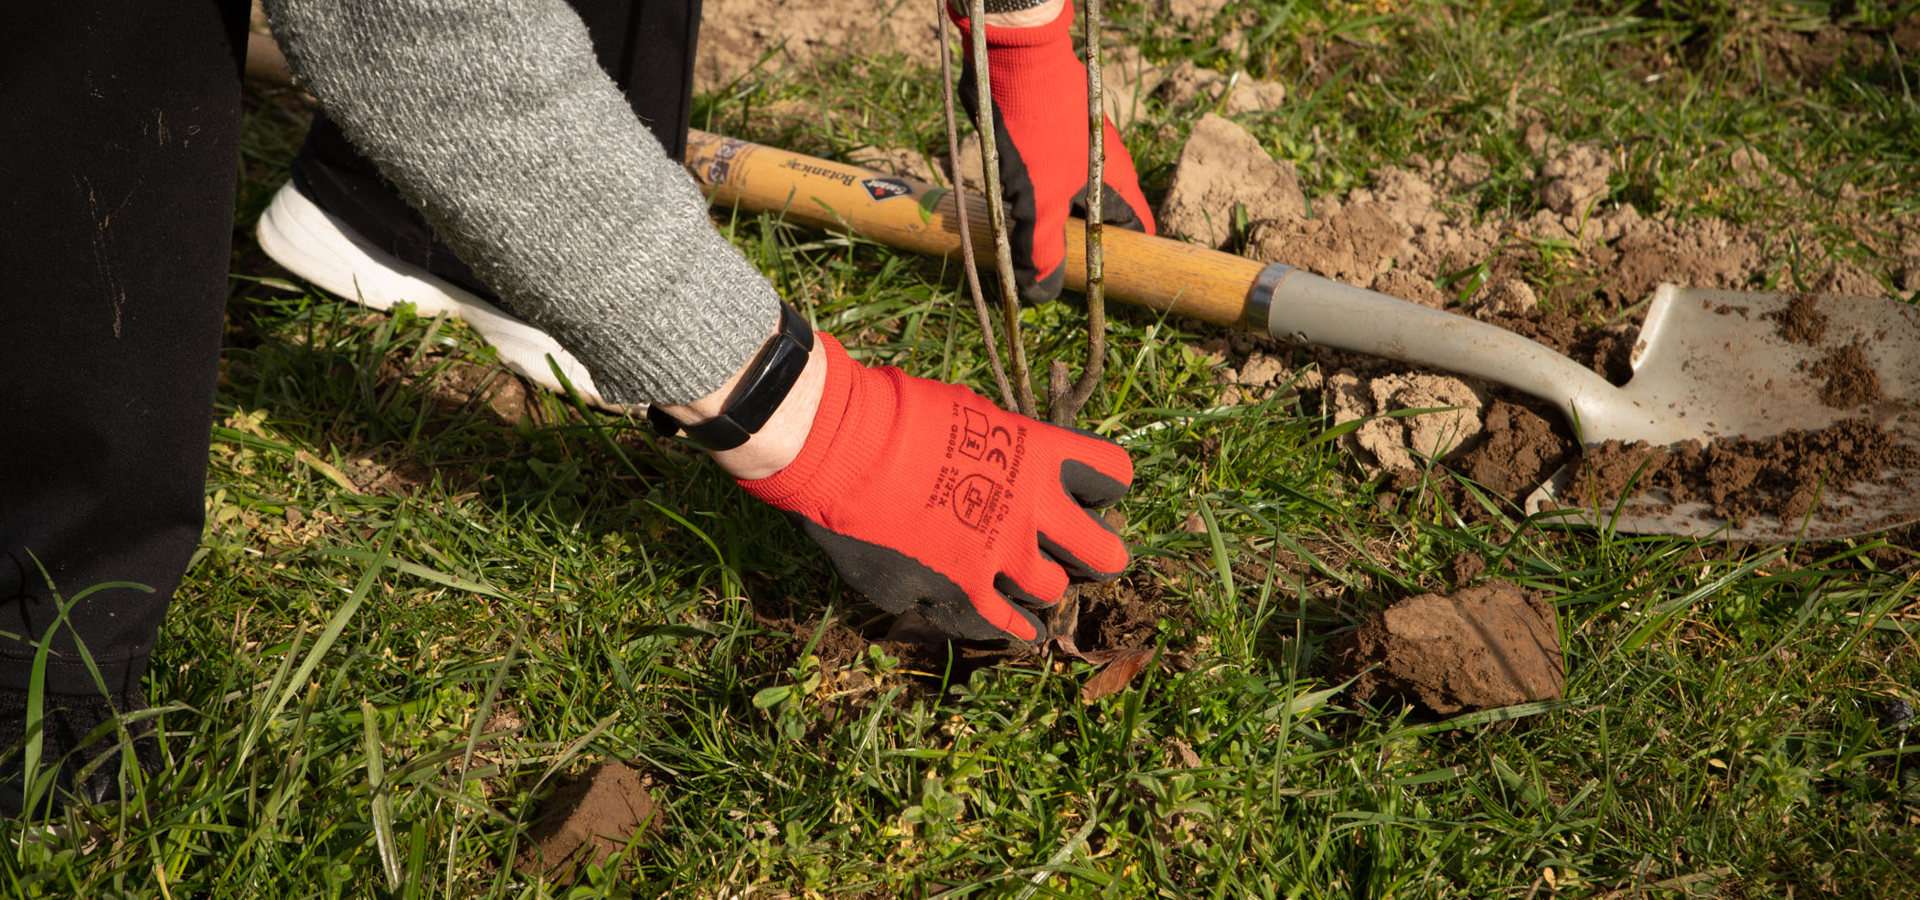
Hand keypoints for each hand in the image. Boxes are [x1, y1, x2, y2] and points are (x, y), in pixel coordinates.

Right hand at [739, 333, 1132, 640]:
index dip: (1104, 487)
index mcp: (1040, 454)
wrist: (842, 448)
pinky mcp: (963, 590)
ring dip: (1043, 584)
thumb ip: (1006, 444)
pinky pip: (1007, 624)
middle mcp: (1033, 510)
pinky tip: (1024, 631)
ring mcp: (999, 556)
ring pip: (1053, 590)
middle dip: (1100, 554)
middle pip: (1105, 552)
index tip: (1087, 492)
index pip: (1112, 476)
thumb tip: (1014, 458)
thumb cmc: (896, 415)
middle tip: (1085, 553)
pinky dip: (1018, 630)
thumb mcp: (969, 412)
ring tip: (1029, 579)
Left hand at [952, 0, 1155, 302]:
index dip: (1124, 261)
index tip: (1100, 285)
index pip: (1138, 232)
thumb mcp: (1039, 201)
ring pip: (1063, 201)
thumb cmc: (1037, 131)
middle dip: (1070, 248)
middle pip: (1095, 222)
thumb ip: (1041, 251)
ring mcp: (1076, 152)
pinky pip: (1041, 179)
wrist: (1014, 59)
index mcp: (1117, 186)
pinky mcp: (1047, 138)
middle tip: (1042, 272)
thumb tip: (1043, 295)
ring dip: (1041, 222)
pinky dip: (1026, 197)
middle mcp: (1104, 169)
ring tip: (1015, 243)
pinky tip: (1002, 206)